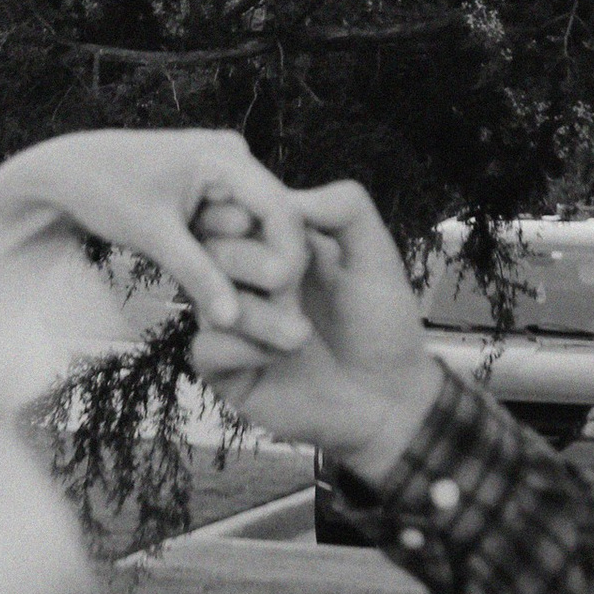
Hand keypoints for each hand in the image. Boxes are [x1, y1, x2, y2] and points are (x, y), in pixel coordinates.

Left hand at [0, 127, 311, 348]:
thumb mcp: (152, 235)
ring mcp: (226, 170)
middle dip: (277, 266)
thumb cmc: (103, 192)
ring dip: (257, 264)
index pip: (283, 211)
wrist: (67, 171)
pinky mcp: (214, 187)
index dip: (291, 259)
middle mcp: (235, 156)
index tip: (286, 305)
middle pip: (277, 219)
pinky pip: (240, 223)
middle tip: (279, 319)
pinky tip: (232, 288)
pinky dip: (236, 254)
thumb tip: (234, 320)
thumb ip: (198, 274)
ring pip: (259, 225)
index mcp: (226, 156)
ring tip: (258, 309)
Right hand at [187, 180, 444, 480]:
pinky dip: (240, 349)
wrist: (387, 398)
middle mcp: (249, 281)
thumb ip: (347, 210)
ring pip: (207, 300)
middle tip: (287, 281)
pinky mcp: (229, 369)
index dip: (238, 212)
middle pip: (211, 250)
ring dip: (255, 314)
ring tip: (300, 335)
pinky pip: (206, 348)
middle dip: (247, 261)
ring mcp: (235, 325)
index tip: (253, 221)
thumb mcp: (376, 257)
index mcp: (277, 246)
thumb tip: (290, 195)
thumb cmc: (382, 326)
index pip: (235, 213)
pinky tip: (276, 358)